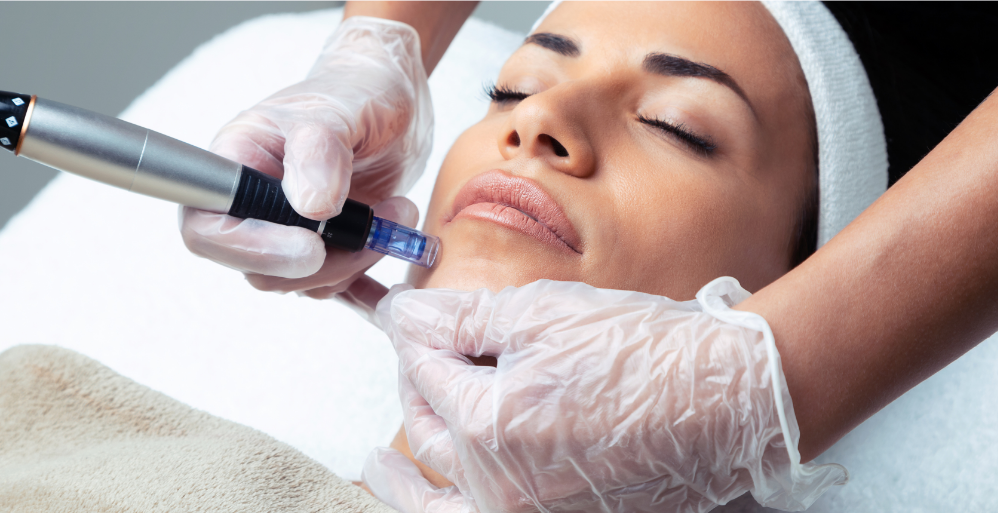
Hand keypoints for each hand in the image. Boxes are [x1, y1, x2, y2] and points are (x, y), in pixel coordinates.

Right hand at [180, 16, 431, 309]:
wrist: (390, 100)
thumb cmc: (354, 93)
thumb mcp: (339, 111)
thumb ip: (319, 152)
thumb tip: (310, 208)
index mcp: (236, 168)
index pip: (207, 230)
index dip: (251, 250)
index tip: (313, 246)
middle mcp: (253, 208)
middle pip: (261, 271)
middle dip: (326, 260)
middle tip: (377, 225)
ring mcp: (288, 233)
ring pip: (304, 283)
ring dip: (357, 259)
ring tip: (397, 211)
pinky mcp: (325, 251)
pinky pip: (336, 287)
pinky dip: (368, 277)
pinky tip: (394, 245)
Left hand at [372, 278, 846, 511]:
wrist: (725, 401)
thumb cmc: (647, 355)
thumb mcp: (544, 315)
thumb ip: (463, 319)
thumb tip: (407, 315)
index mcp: (491, 425)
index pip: (426, 370)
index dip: (415, 334)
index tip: (408, 316)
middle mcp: (501, 485)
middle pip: (430, 427)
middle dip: (415, 381)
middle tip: (416, 354)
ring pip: (442, 492)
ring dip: (408, 469)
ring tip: (378, 466)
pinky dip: (444, 509)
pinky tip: (431, 497)